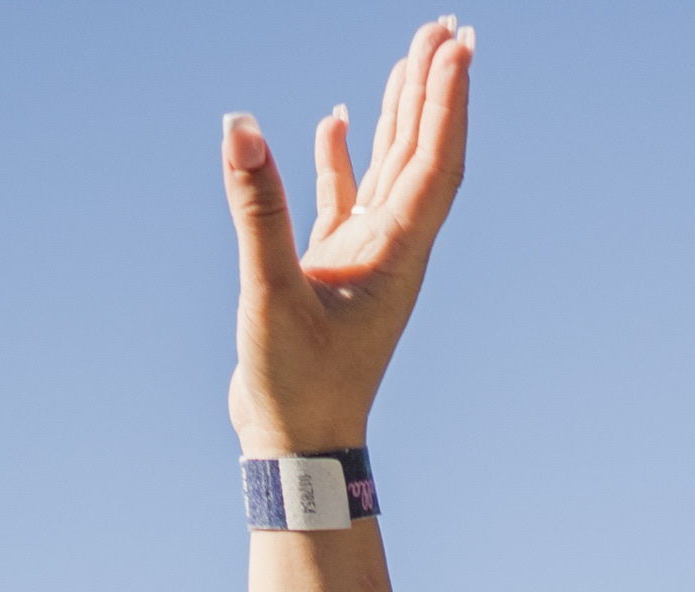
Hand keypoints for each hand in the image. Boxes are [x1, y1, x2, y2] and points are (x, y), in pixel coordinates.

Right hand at [222, 21, 474, 453]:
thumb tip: (239, 128)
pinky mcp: (331, 268)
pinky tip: (336, 117)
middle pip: (423, 152)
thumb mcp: (270, 293)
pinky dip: (344, 157)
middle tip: (448, 26)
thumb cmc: (297, 385)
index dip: (445, 101)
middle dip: (436, 89)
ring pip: (389, 168)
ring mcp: (364, 256)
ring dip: (402, 112)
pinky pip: (346, 198)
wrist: (297, 446)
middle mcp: (392, 248)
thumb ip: (256, 210)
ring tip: (413, 54)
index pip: (431, 161)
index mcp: (396, 253)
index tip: (455, 47)